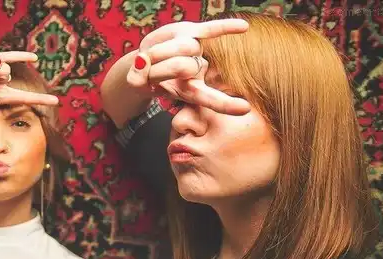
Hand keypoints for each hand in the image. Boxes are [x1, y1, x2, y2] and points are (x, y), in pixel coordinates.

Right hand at [126, 19, 249, 114]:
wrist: (142, 63)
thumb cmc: (143, 77)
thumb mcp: (137, 83)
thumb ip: (138, 77)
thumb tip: (142, 61)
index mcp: (188, 92)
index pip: (207, 98)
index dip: (225, 104)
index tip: (246, 108)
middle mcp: (195, 72)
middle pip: (181, 65)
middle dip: (161, 65)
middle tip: (149, 69)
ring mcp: (193, 51)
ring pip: (184, 47)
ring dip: (160, 52)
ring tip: (151, 58)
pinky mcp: (190, 31)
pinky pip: (209, 29)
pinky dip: (225, 27)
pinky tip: (243, 26)